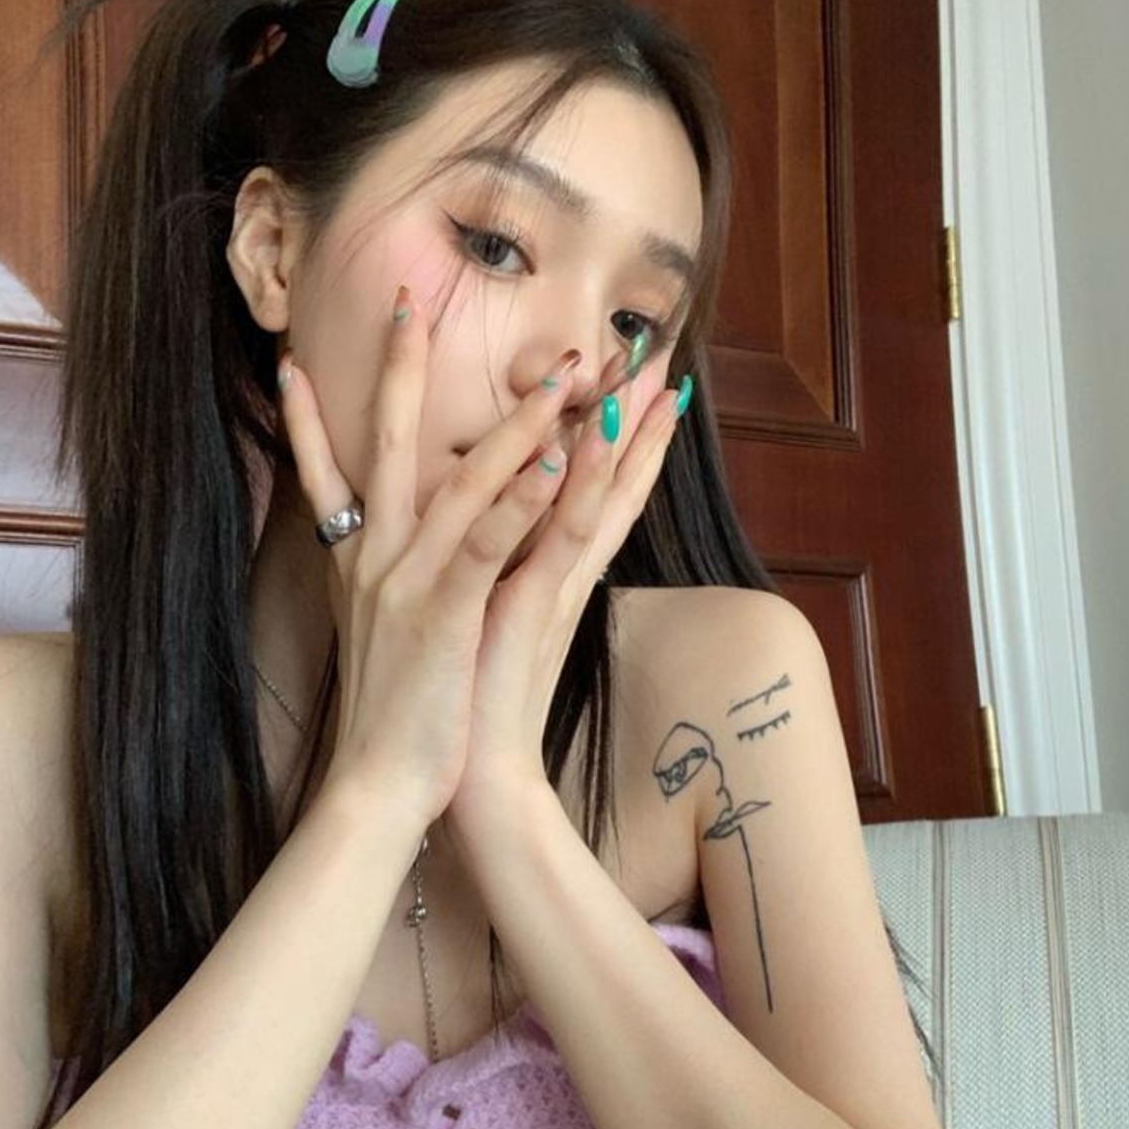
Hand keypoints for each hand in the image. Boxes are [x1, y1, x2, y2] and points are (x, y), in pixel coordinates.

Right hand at [277, 306, 574, 833]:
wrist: (376, 790)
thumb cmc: (389, 723)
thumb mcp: (376, 640)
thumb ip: (377, 590)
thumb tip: (376, 564)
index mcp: (358, 566)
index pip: (325, 474)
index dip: (309, 418)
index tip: (290, 362)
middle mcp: (375, 561)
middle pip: (388, 444)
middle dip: (400, 369)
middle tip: (409, 298)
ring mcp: (408, 583)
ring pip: (461, 481)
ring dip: (514, 422)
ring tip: (560, 373)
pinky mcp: (444, 615)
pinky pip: (487, 542)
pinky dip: (520, 498)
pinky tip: (556, 458)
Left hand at [448, 357, 686, 856]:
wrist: (469, 777)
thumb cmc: (468, 698)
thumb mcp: (482, 611)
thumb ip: (498, 565)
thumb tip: (493, 523)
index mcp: (546, 569)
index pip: (591, 488)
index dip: (617, 434)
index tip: (637, 378)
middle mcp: (560, 574)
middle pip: (609, 483)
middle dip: (635, 420)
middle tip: (659, 351)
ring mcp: (553, 591)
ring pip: (598, 499)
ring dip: (623, 438)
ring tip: (647, 376)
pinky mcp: (533, 613)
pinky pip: (561, 542)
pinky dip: (578, 494)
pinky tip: (586, 445)